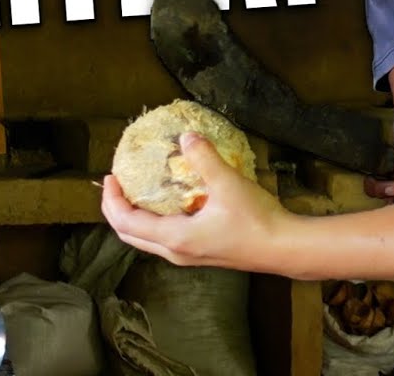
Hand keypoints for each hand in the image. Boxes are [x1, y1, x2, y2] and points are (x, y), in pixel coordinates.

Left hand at [101, 132, 289, 266]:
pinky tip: (169, 204)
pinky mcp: (202, 255)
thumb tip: (187, 136)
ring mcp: (188, 257)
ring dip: (134, 219)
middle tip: (115, 185)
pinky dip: (154, 223)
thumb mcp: (227, 184)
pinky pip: (164, 240)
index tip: (110, 177)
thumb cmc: (255, 220)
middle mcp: (175, 252)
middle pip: (130, 236)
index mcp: (174, 238)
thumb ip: (204, 158)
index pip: (126, 222)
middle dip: (116, 211)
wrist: (283, 247)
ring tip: (136, 193)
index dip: (112, 200)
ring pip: (147, 241)